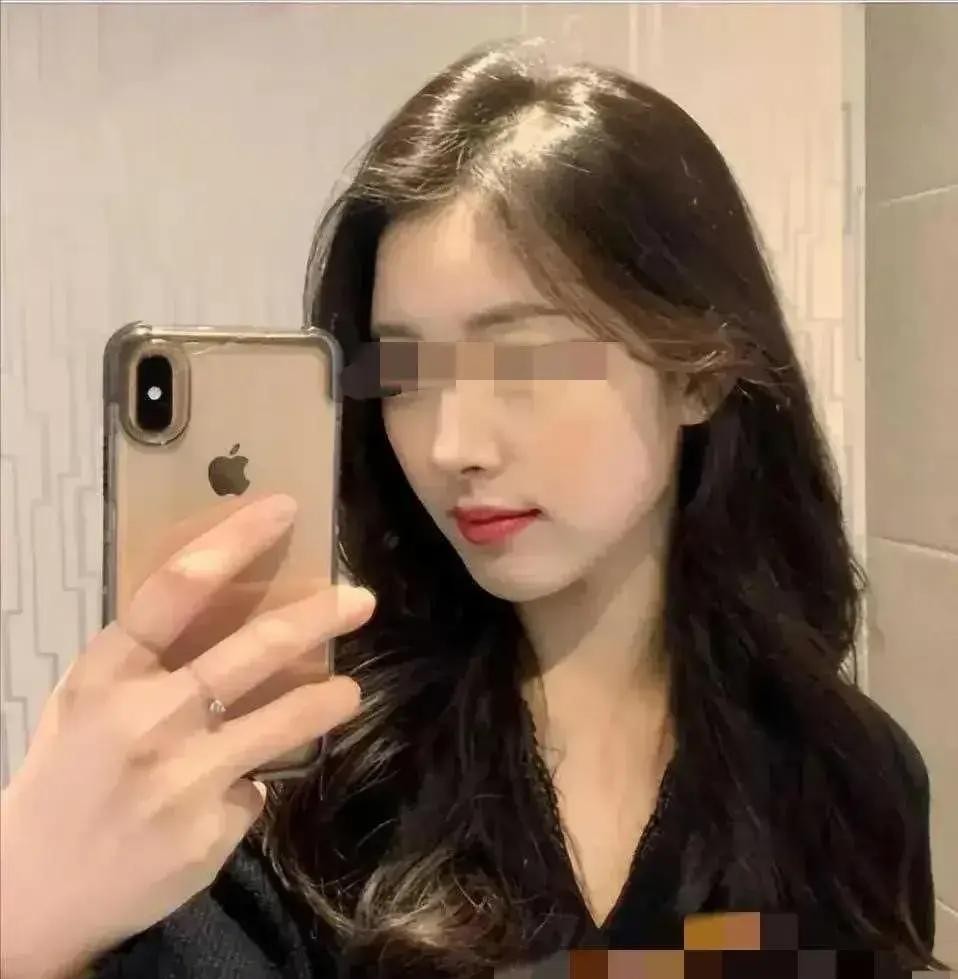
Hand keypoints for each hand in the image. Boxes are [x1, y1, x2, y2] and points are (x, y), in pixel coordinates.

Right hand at [0, 494, 373, 978]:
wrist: (30, 896)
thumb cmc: (67, 779)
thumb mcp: (91, 704)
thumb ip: (153, 663)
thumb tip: (242, 623)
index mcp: (107, 673)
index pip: (177, 588)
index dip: (235, 541)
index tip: (282, 509)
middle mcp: (146, 716)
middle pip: (254, 648)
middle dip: (318, 616)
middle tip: (360, 599)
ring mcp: (182, 776)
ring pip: (284, 719)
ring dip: (327, 700)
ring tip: (347, 692)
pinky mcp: (210, 829)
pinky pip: (256, 790)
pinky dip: (254, 782)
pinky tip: (233, 793)